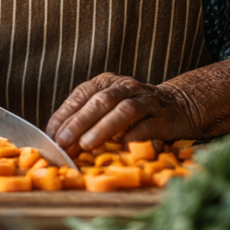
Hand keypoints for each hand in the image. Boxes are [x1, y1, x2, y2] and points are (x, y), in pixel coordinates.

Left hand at [45, 72, 196, 152]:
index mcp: (107, 82)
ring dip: (103, 128)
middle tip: (64, 140)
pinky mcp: (163, 117)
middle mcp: (125, 87)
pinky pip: (148, 125)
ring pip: (123, 110)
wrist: (178, 106)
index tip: (51, 134)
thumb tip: (59, 141)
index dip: (65, 114)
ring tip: (87, 144)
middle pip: (100, 100)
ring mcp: (145, 100)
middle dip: (80, 121)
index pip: (82, 95)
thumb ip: (86, 121)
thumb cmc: (135, 112)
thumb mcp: (108, 110)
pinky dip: (134, 136)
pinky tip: (122, 147)